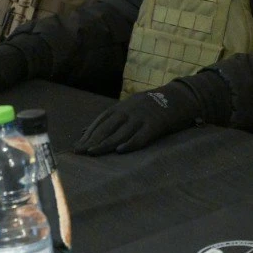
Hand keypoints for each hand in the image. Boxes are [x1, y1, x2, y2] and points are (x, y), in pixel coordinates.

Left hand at [74, 81, 200, 154]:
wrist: (176, 99)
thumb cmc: (147, 107)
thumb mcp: (126, 108)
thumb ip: (107, 121)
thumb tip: (84, 132)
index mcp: (120, 108)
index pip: (100, 122)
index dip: (88, 135)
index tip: (76, 147)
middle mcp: (129, 111)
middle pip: (107, 127)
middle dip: (92, 140)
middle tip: (79, 152)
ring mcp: (142, 118)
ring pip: (121, 133)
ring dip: (106, 143)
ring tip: (93, 153)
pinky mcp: (155, 125)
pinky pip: (141, 136)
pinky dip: (130, 143)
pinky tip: (120, 151)